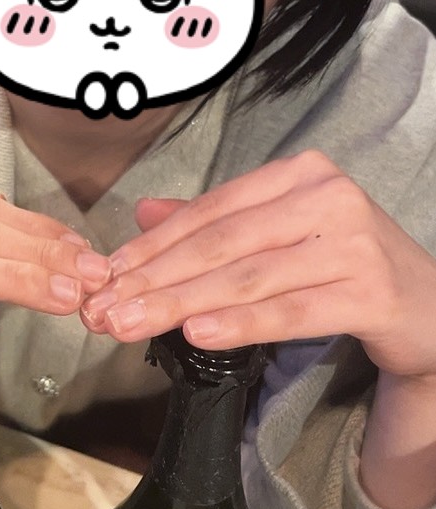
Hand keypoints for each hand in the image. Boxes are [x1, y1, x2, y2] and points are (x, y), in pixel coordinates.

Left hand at [81, 149, 435, 380]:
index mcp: (300, 175)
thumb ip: (217, 223)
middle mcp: (328, 197)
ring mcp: (353, 242)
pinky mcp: (371, 291)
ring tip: (133, 325)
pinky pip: (292, 310)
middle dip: (156, 280)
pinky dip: (242, 323)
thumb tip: (143, 212)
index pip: (212, 210)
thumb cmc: (347, 267)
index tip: (107, 275)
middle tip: (105, 310)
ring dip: (182, 305)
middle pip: (222, 243)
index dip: (154, 245)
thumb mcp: (282, 235)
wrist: (428, 309)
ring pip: (249, 278)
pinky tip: (199, 334)